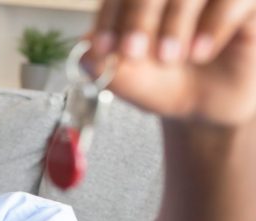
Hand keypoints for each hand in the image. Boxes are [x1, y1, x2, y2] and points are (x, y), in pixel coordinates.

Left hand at [88, 0, 255, 126]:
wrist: (206, 107)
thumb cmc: (166, 83)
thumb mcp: (131, 80)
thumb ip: (105, 66)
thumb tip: (84, 50)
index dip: (108, 19)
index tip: (102, 50)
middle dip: (138, 18)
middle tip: (133, 54)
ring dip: (174, 23)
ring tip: (169, 58)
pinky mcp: (245, 2)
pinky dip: (212, 25)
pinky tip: (199, 52)